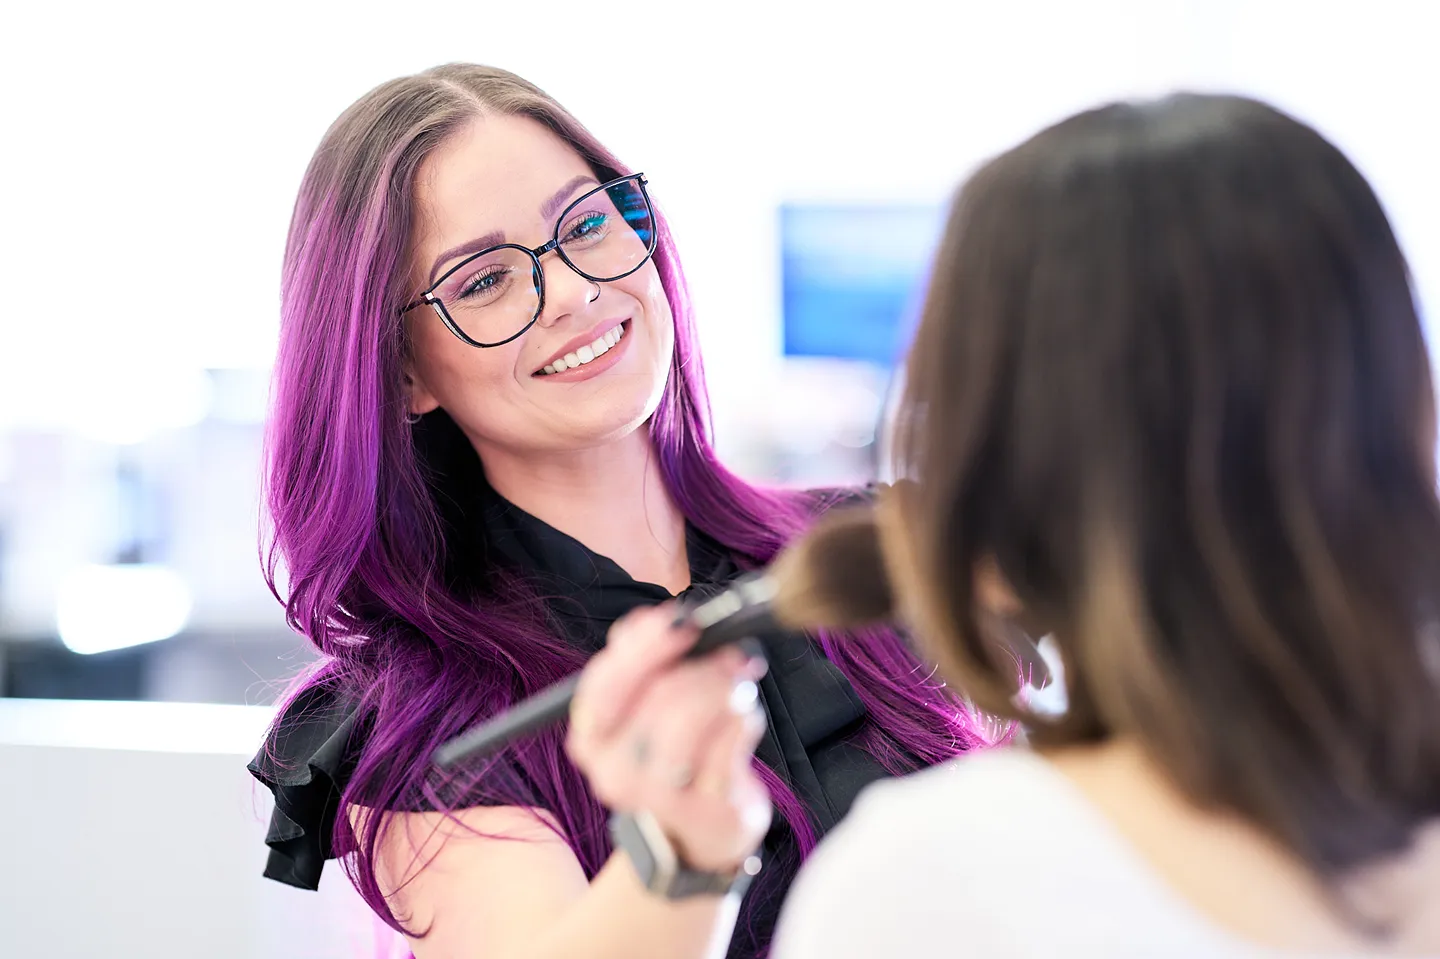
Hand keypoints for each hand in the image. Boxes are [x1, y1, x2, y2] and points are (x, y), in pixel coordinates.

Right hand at [566, 604, 771, 872]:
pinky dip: (745, 719)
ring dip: (725, 688)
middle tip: (730, 653)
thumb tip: (656, 620)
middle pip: (660, 694)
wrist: (697, 834)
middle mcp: (612, 774)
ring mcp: (658, 799)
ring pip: (693, 715)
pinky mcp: (704, 812)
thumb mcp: (645, 705)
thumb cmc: (674, 754)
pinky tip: (743, 722)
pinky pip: (731, 740)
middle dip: (703, 664)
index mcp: (590, 739)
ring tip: (738, 687)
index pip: (606, 683)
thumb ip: (641, 657)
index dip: (647, 646)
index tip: (685, 621)